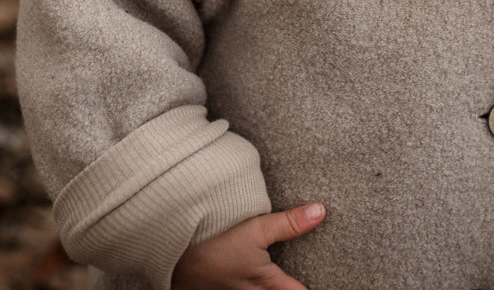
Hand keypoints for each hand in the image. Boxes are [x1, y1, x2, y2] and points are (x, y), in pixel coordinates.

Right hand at [171, 202, 325, 288]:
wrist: (173, 246)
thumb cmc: (216, 238)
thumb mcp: (256, 228)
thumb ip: (289, 224)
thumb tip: (320, 212)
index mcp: (263, 280)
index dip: (304, 289)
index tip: (311, 286)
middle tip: (292, 283)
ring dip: (261, 289)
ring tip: (263, 281)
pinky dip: (238, 286)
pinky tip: (235, 280)